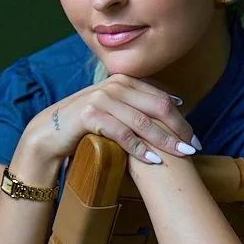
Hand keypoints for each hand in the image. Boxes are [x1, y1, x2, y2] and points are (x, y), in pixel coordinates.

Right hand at [18, 73, 201, 171]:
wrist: (49, 134)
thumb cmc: (85, 126)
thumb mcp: (114, 111)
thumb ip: (138, 106)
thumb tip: (176, 106)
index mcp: (123, 82)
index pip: (160, 98)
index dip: (180, 118)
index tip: (194, 138)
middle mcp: (113, 86)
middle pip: (156, 106)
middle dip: (178, 128)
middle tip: (193, 148)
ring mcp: (101, 99)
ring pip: (142, 120)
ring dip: (164, 140)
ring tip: (180, 155)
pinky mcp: (89, 115)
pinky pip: (121, 132)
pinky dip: (139, 148)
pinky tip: (153, 160)